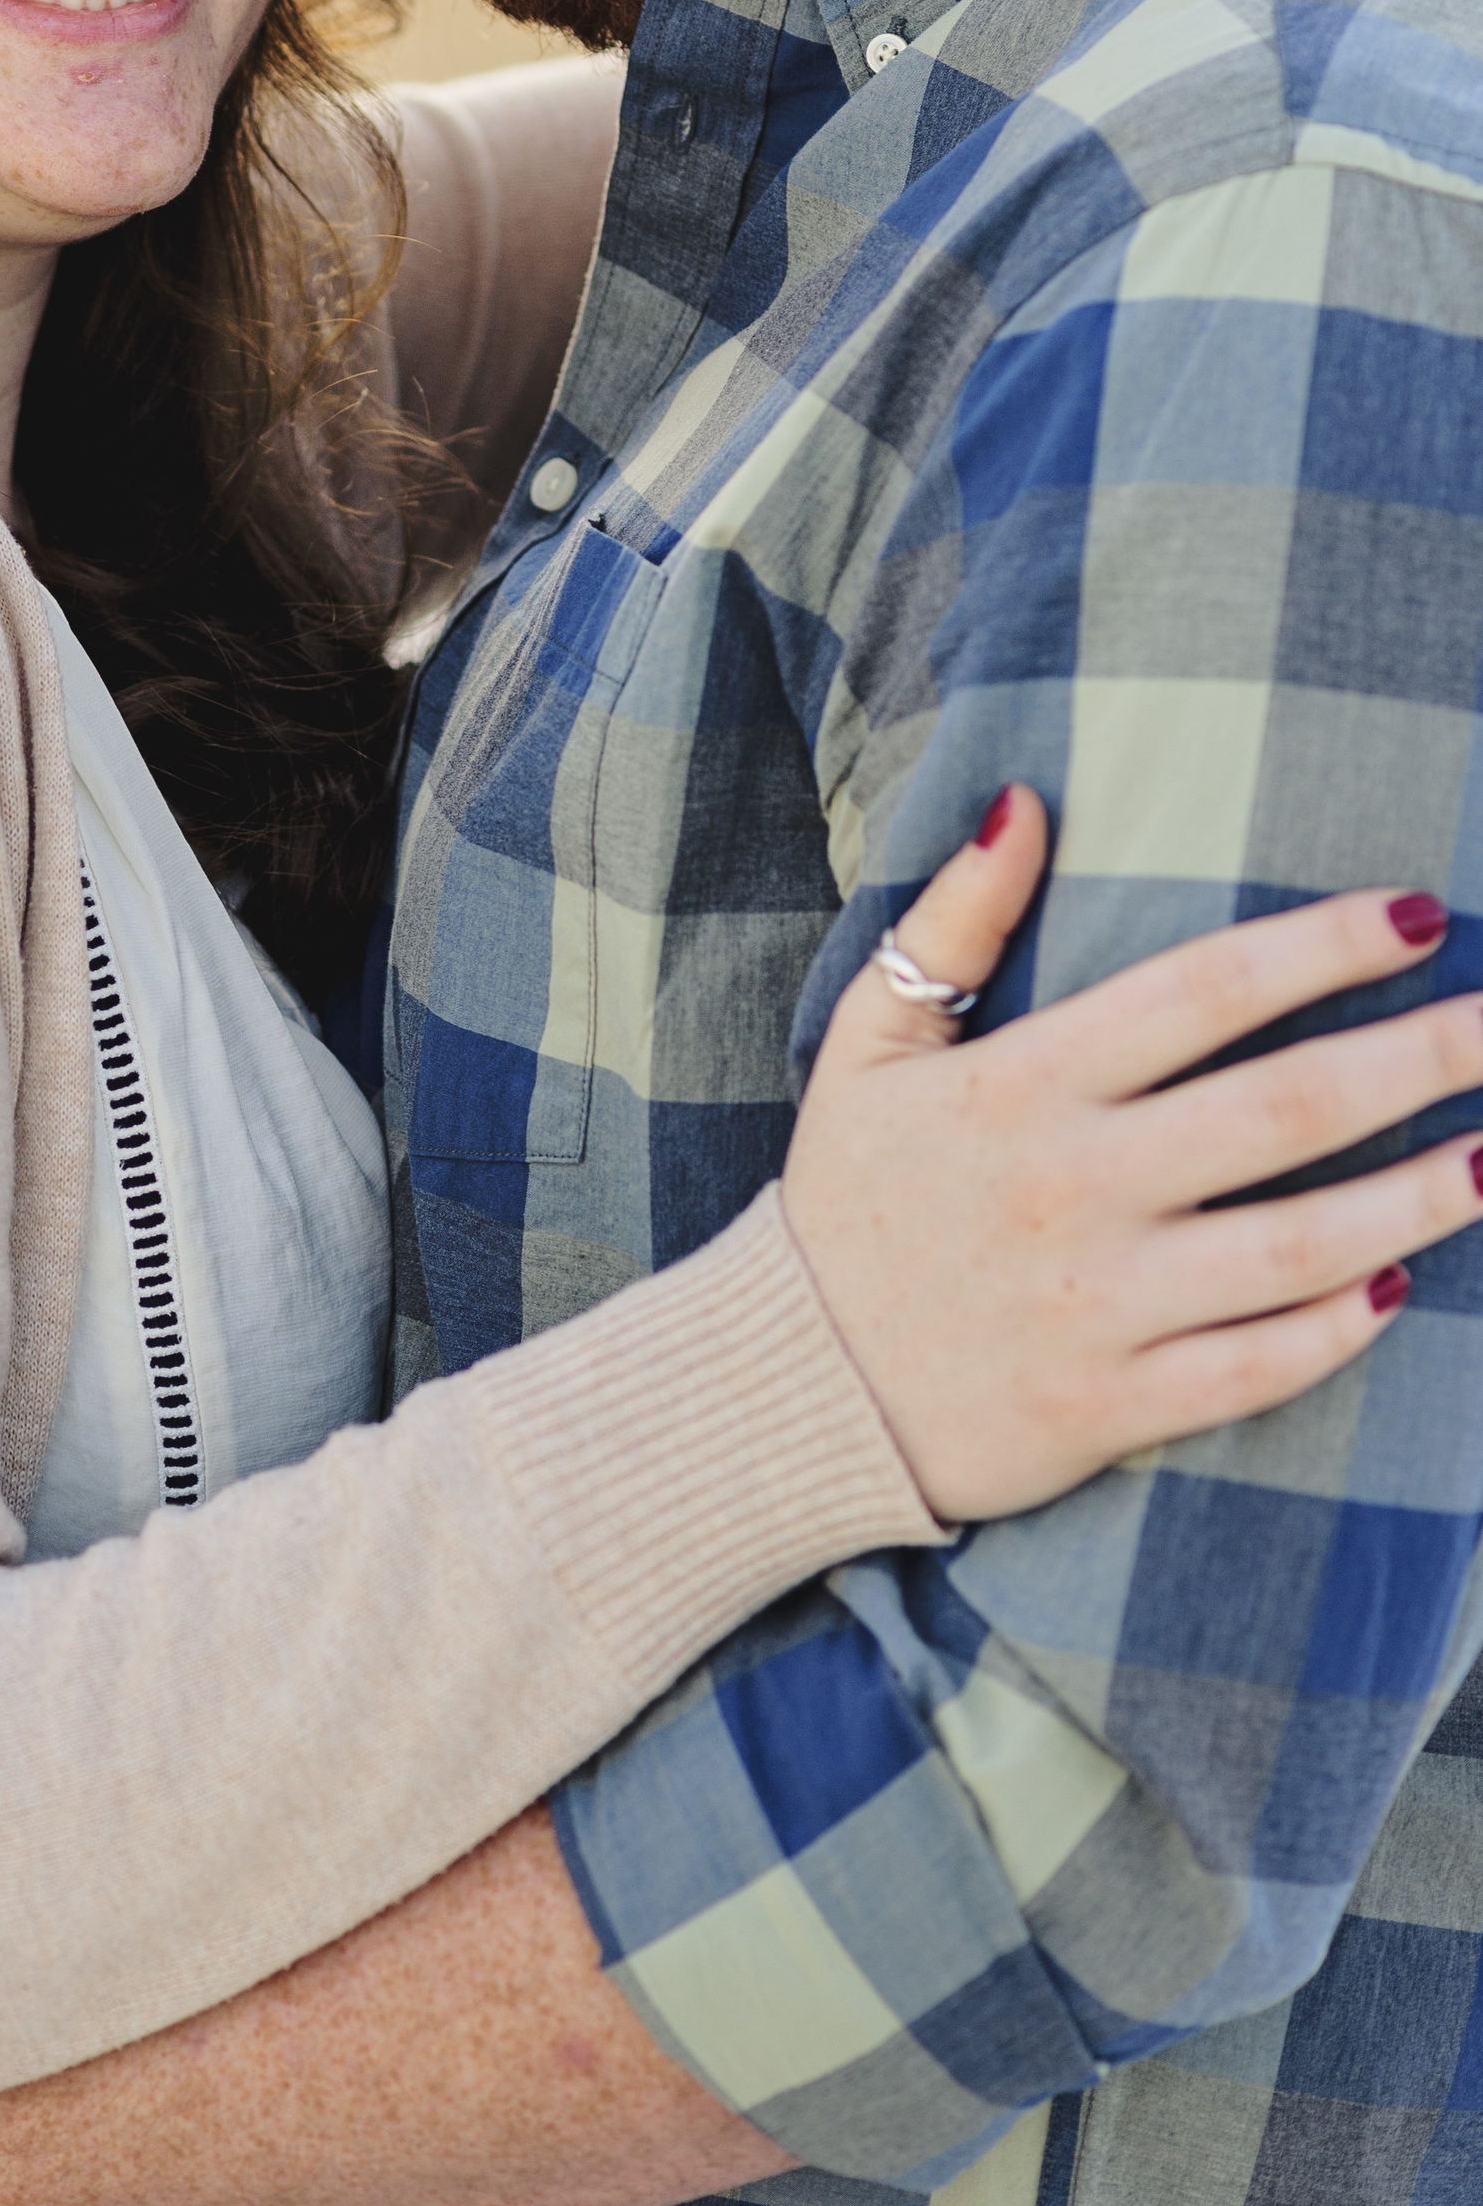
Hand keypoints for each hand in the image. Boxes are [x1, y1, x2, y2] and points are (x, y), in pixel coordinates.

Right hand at [783, 788, 1482, 1521]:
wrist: (787, 1388)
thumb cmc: (846, 1200)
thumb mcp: (867, 1045)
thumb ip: (950, 923)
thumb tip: (1021, 800)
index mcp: (1019, 1087)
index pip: (1200, 992)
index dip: (1320, 948)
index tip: (1421, 913)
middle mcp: (1072, 1188)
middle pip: (1283, 1109)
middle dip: (1419, 1059)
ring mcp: (1099, 1304)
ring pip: (1297, 1247)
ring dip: (1416, 1200)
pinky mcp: (1111, 1405)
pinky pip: (1254, 1368)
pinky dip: (1336, 1332)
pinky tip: (1402, 1289)